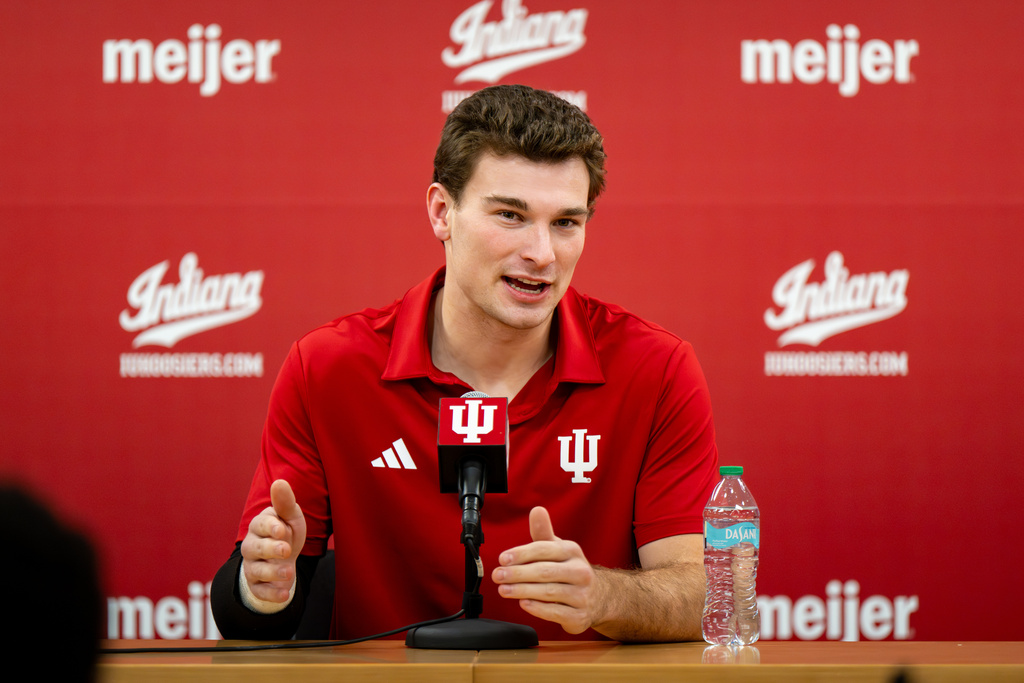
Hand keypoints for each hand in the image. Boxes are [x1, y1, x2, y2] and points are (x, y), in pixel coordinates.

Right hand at [240, 479, 306, 602]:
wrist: (283, 560)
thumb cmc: (286, 533)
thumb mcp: (290, 517)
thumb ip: (285, 503)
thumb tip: (279, 482)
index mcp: (259, 526)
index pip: (260, 525)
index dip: (271, 527)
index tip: (282, 529)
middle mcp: (251, 546)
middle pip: (255, 548)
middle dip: (270, 549)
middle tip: (286, 550)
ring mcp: (252, 567)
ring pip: (256, 571)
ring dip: (272, 572)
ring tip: (289, 572)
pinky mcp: (257, 586)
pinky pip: (260, 591)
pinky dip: (272, 594)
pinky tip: (285, 594)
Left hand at [491, 506, 604, 633]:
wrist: (597, 597)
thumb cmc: (569, 570)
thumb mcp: (558, 549)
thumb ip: (543, 532)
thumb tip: (537, 510)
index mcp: (572, 551)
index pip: (543, 549)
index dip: (521, 554)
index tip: (503, 559)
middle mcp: (580, 572)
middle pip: (544, 572)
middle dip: (518, 574)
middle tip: (498, 576)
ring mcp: (582, 595)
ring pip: (549, 592)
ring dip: (522, 591)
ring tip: (504, 590)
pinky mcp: (579, 616)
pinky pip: (556, 612)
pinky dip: (538, 608)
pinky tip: (523, 603)